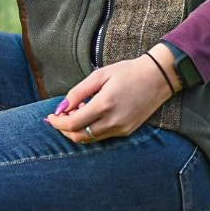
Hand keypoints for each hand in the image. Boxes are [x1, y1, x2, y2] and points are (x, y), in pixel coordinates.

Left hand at [45, 47, 178, 143]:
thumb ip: (78, 92)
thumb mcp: (100, 75)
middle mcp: (113, 121)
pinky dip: (91, 130)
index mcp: (104, 104)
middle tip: (58, 118)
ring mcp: (121, 128)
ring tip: (75, 114)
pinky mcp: (127, 131)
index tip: (51, 116)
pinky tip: (91, 116)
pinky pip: (102, 137)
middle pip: (79, 136)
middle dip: (64, 129)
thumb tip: (61, 107)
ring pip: (90, 139)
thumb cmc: (128, 72)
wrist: (158, 77)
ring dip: (77, 130)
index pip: (72, 123)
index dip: (57, 122)